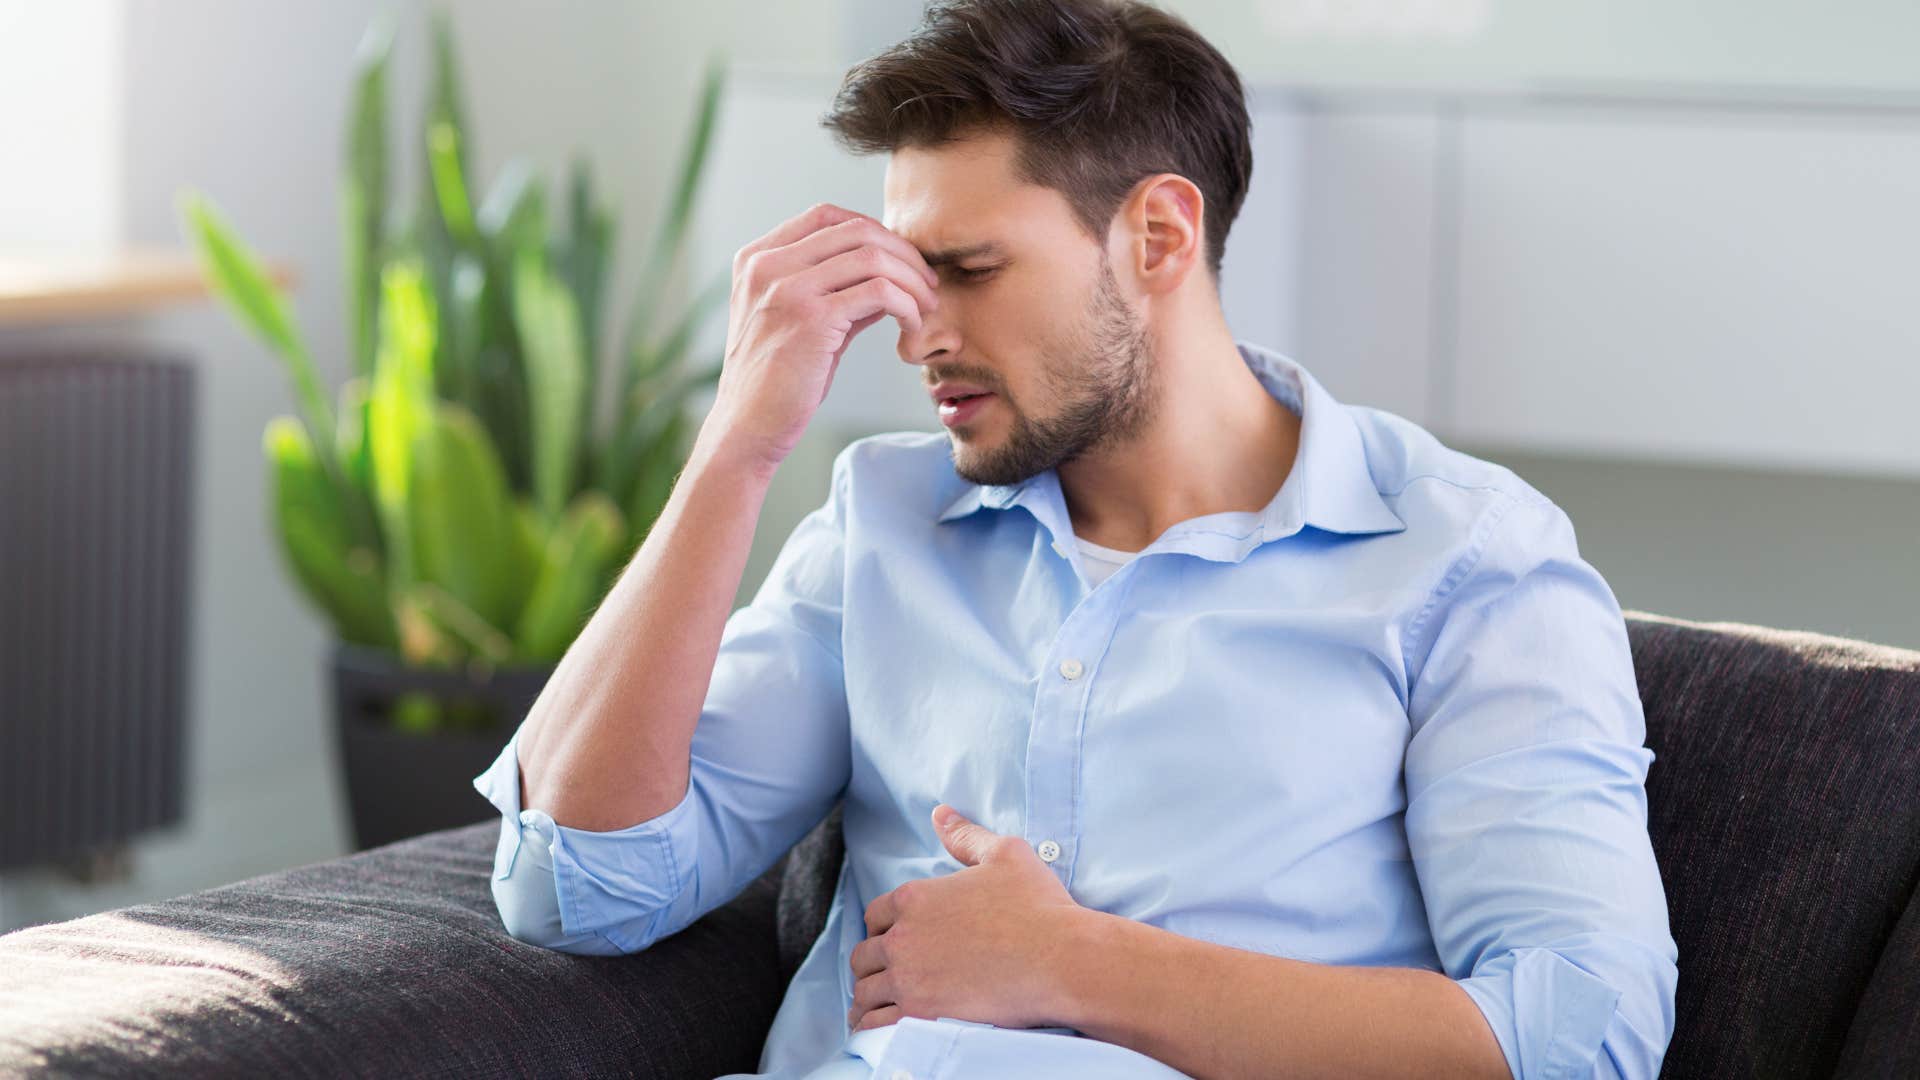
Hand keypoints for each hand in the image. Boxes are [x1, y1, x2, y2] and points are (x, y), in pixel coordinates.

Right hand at [701, 202, 940, 474]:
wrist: (747, 428)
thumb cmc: (776, 383)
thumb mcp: (801, 324)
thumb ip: (837, 292)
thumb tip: (890, 274)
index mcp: (757, 258)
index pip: (827, 216)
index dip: (874, 230)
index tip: (901, 261)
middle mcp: (767, 265)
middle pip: (855, 230)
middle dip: (903, 253)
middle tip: (928, 283)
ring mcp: (786, 289)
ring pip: (873, 257)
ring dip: (912, 280)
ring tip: (927, 306)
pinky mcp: (811, 319)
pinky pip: (879, 292)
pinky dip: (907, 304)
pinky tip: (913, 325)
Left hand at [848, 804, 1086, 1032]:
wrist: (1061, 959)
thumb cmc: (1038, 906)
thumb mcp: (1005, 854)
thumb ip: (966, 836)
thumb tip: (941, 814)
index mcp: (915, 898)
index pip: (874, 914)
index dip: (882, 926)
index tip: (893, 938)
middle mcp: (903, 938)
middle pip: (865, 954)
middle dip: (873, 962)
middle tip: (886, 973)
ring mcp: (908, 978)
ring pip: (865, 991)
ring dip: (869, 996)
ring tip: (876, 1005)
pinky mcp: (920, 1015)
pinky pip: (876, 1024)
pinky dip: (871, 1026)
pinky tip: (878, 1028)